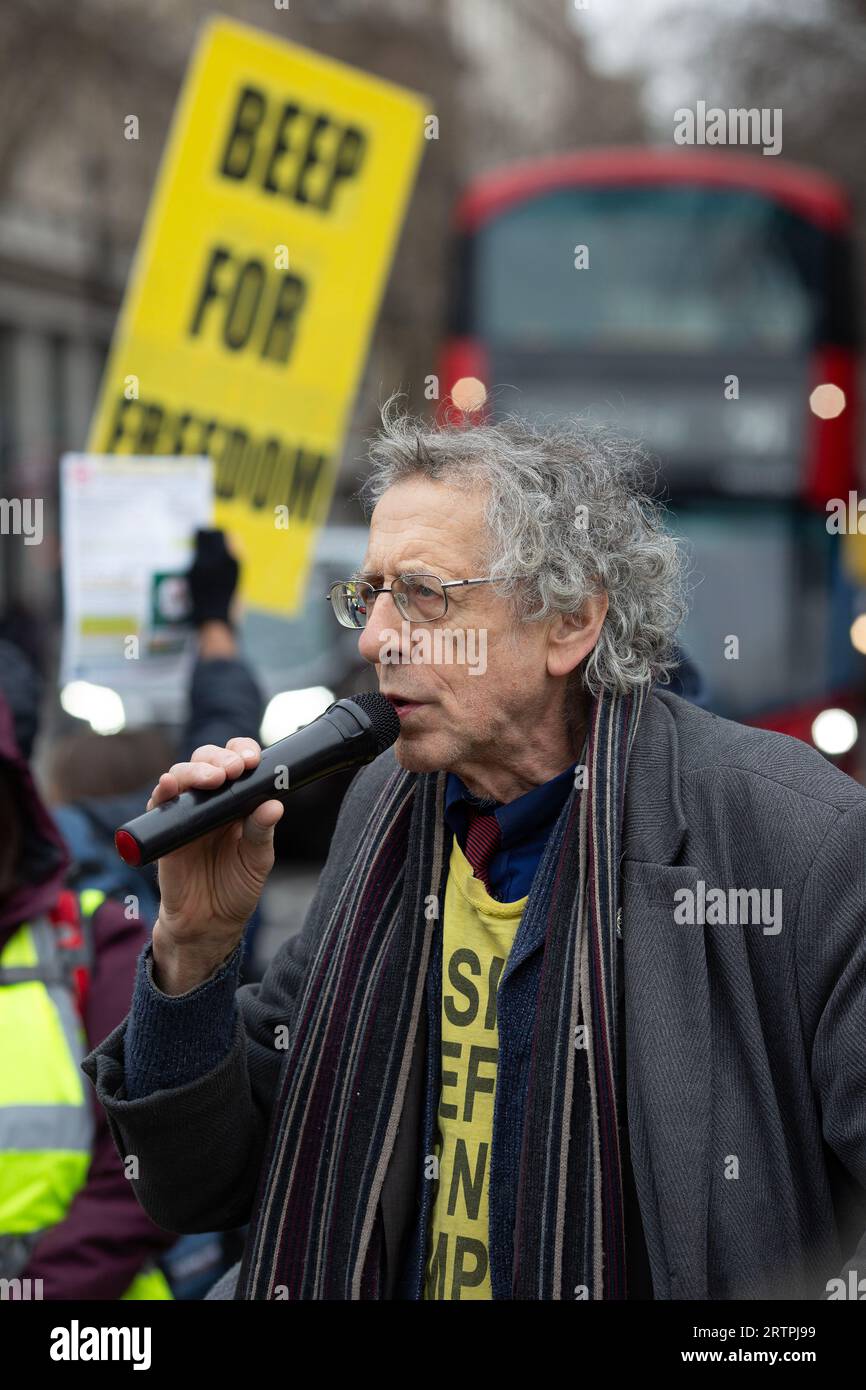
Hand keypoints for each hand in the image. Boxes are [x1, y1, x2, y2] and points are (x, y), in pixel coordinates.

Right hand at [147, 738, 282, 992]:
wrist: (208, 924)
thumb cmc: (235, 888)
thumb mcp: (257, 861)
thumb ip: (262, 832)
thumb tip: (275, 805)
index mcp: (236, 801)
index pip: (237, 762)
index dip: (242, 752)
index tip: (253, 759)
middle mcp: (209, 801)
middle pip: (207, 760)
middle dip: (220, 758)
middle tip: (235, 770)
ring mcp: (184, 812)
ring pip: (182, 775)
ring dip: (195, 769)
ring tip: (213, 779)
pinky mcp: (163, 829)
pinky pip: (159, 803)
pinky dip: (163, 789)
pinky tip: (169, 784)